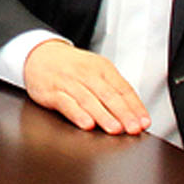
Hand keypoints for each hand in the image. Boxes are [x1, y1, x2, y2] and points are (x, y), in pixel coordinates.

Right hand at [22, 40, 147, 134]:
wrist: (39, 54)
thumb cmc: (71, 67)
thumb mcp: (95, 70)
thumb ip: (113, 89)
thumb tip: (133, 112)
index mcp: (102, 68)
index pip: (123, 89)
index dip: (135, 107)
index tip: (143, 122)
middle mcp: (87, 74)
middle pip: (109, 95)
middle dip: (123, 113)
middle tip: (133, 128)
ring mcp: (69, 82)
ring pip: (89, 100)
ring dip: (104, 116)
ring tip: (115, 129)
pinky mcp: (52, 92)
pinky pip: (66, 104)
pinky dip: (77, 114)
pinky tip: (86, 124)